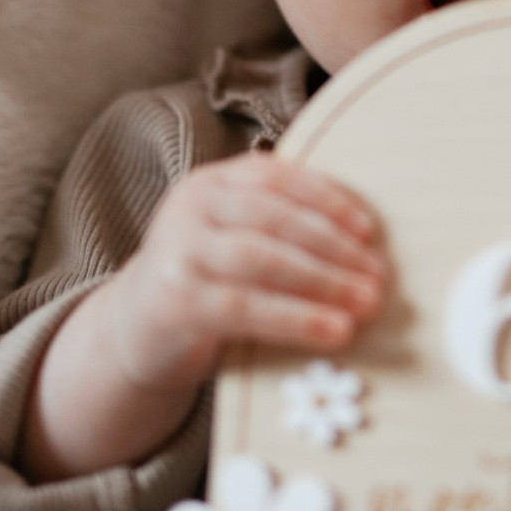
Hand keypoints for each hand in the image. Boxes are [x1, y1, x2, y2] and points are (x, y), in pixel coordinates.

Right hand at [21, 155, 385, 481]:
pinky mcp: (176, 301)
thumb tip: (363, 246)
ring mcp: (178, 252)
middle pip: (273, 217)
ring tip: (365, 303)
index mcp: (210, 182)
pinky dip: (297, 319)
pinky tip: (334, 332)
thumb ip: (277, 230)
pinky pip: (246, 307)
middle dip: (333, 246)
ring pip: (262, 259)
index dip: (326, 198)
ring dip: (323, 281)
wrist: (132, 333)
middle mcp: (190, 207)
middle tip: (378, 275)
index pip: (275, 177)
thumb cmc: (203, 284)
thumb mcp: (231, 241)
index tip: (369, 228)